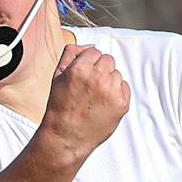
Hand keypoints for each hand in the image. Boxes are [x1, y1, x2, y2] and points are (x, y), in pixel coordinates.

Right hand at [41, 43, 127, 161]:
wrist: (66, 136)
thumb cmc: (60, 107)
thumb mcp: (57, 76)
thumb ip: (71, 54)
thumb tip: (89, 45)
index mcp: (80, 69)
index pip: (94, 51)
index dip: (88, 62)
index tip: (84, 74)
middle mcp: (98, 78)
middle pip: (108, 60)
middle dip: (100, 69)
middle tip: (90, 86)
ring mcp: (111, 92)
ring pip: (117, 74)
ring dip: (108, 81)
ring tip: (95, 96)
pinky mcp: (122, 104)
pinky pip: (124, 87)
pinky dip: (116, 93)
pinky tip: (103, 103)